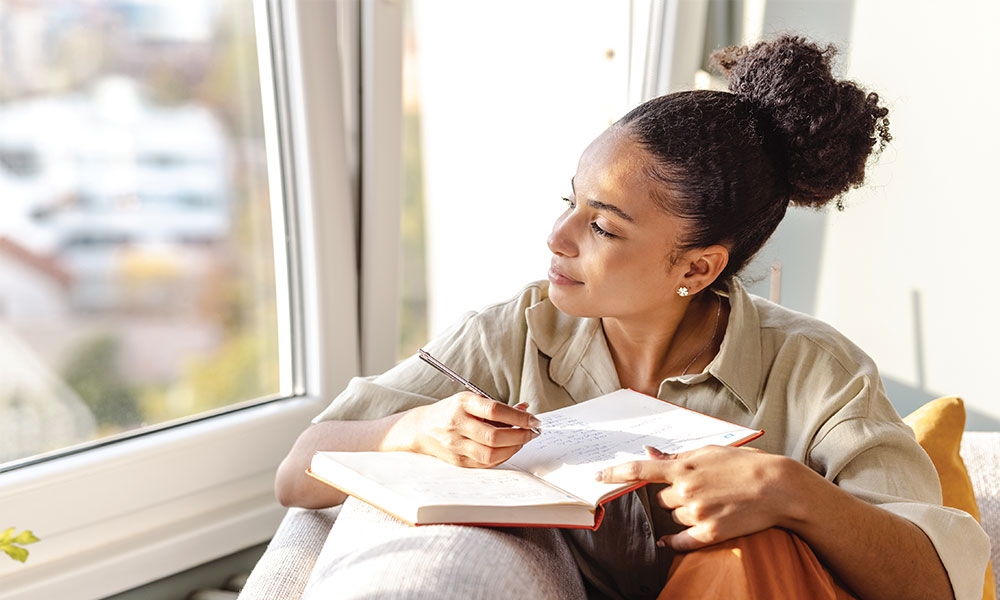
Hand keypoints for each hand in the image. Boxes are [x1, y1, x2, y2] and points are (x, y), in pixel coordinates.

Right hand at [400, 394, 540, 467]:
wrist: (422, 428)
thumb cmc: (451, 411)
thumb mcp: (472, 400)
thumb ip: (498, 407)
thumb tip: (525, 410)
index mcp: (462, 404)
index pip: (495, 411)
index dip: (519, 417)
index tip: (534, 419)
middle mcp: (457, 424)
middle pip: (495, 436)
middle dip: (520, 436)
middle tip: (532, 432)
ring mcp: (456, 445)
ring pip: (491, 454)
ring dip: (513, 448)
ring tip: (522, 440)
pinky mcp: (458, 461)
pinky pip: (486, 463)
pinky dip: (502, 457)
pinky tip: (509, 449)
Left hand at [596, 445, 797, 550]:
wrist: (778, 488)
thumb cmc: (745, 465)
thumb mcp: (710, 452)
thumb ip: (677, 456)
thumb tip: (649, 453)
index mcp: (684, 466)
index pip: (640, 470)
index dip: (615, 473)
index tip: (597, 476)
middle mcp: (686, 489)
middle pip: (661, 499)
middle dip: (673, 496)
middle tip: (699, 490)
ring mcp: (697, 512)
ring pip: (673, 518)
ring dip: (683, 513)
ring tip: (712, 503)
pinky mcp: (710, 533)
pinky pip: (680, 541)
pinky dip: (672, 541)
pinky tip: (667, 542)